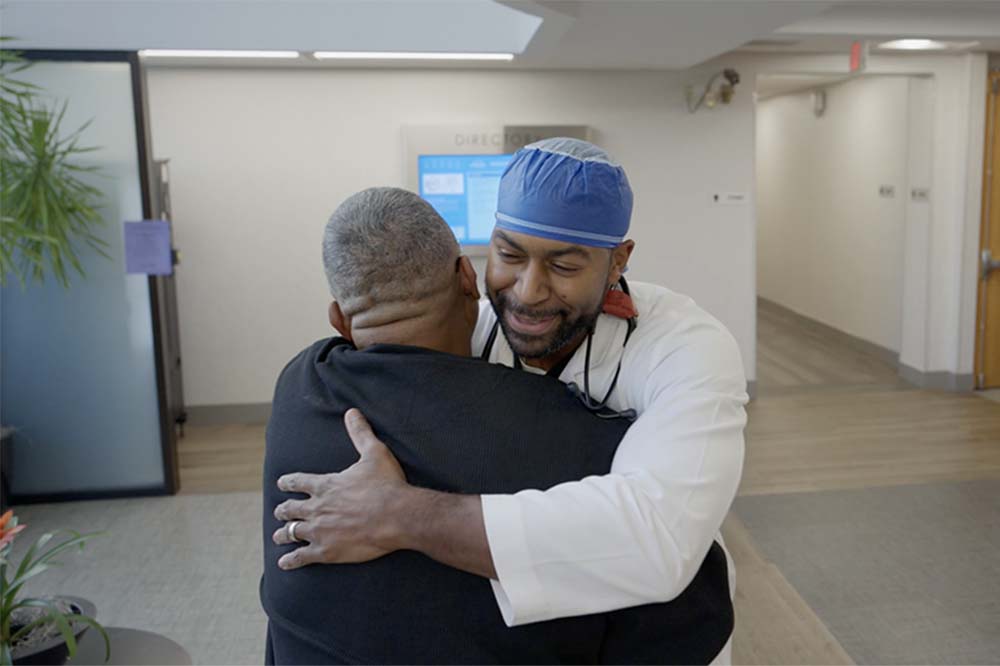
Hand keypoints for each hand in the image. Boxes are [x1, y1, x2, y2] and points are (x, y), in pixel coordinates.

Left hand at [272, 408, 408, 569]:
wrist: (396, 516)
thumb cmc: (387, 485)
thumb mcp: (374, 453)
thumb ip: (360, 433)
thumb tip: (352, 412)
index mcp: (325, 485)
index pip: (298, 482)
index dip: (288, 482)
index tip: (282, 483)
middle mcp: (316, 507)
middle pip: (290, 509)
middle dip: (283, 510)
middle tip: (280, 511)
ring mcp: (319, 531)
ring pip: (292, 532)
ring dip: (284, 533)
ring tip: (279, 536)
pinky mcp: (326, 551)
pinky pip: (300, 557)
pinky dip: (290, 560)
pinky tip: (284, 563)